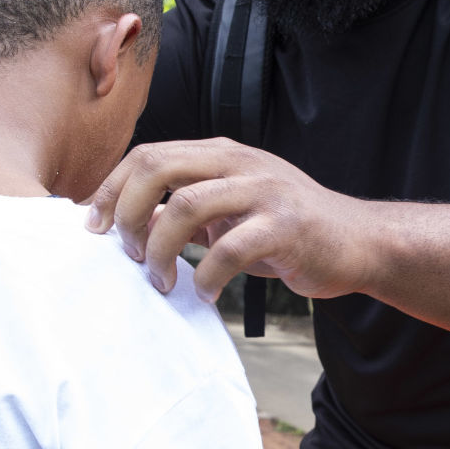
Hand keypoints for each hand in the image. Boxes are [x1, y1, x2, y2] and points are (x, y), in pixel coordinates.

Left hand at [86, 139, 369, 302]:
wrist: (357, 242)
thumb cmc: (285, 231)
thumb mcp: (228, 213)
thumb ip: (181, 212)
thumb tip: (126, 223)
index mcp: (220, 153)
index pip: (148, 155)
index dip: (111, 189)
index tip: (92, 229)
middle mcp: (239, 162)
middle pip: (158, 168)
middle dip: (127, 214)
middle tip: (129, 256)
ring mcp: (264, 191)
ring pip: (186, 205)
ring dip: (162, 250)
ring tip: (162, 282)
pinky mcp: (285, 226)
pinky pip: (229, 249)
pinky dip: (207, 277)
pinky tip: (207, 295)